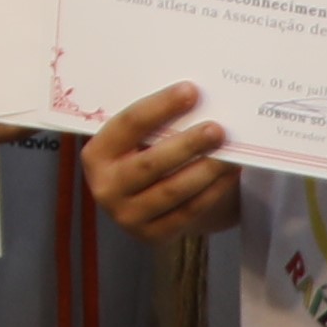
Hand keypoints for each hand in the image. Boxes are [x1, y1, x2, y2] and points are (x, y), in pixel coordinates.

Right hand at [82, 83, 239, 240]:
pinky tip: (229, 174)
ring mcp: (127, 215)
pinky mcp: (152, 234)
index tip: (191, 91)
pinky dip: (212, 192)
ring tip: (230, 153)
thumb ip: (156, 125)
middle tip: (218, 129)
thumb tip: (196, 99)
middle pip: (151, 162)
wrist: (144, 202)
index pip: (129, 125)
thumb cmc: (144, 156)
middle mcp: (105, 187)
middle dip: (188, 144)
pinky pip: (187, 212)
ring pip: (172, 190)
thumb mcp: (136, 141)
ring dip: (205, 170)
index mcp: (96, 155)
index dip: (161, 106)